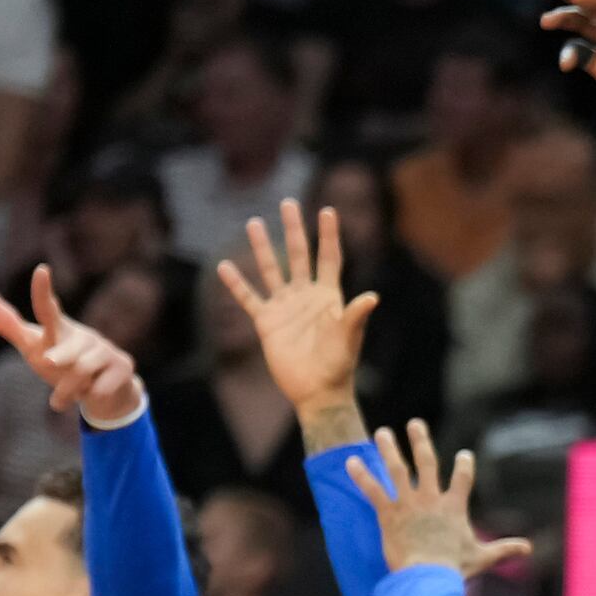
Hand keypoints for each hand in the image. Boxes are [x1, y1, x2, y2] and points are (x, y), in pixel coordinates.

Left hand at [0, 264, 145, 424]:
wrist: (106, 391)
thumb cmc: (62, 363)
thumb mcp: (33, 346)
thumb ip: (8, 324)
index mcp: (60, 329)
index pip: (48, 309)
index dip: (43, 291)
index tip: (41, 271)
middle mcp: (84, 335)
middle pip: (64, 350)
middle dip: (59, 356)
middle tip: (48, 362)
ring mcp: (106, 349)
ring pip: (81, 372)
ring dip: (66, 392)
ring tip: (62, 399)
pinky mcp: (124, 366)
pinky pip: (101, 387)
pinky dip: (89, 398)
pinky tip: (91, 397)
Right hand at [219, 199, 376, 417]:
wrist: (318, 391)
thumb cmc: (338, 364)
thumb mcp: (348, 337)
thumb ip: (355, 315)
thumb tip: (372, 297)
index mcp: (329, 295)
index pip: (328, 258)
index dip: (328, 235)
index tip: (327, 210)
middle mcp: (305, 296)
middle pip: (298, 255)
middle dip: (293, 230)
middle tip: (287, 203)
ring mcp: (285, 307)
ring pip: (271, 270)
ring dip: (261, 247)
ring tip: (253, 222)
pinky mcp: (267, 323)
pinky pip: (249, 299)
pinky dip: (237, 284)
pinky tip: (223, 267)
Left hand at [343, 421, 532, 575]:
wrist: (427, 578)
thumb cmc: (454, 569)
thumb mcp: (481, 558)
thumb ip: (504, 549)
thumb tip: (527, 548)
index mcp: (454, 507)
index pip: (463, 477)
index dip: (465, 464)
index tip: (464, 455)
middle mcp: (431, 499)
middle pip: (426, 462)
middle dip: (420, 441)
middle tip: (415, 423)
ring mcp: (409, 504)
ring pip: (397, 469)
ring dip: (388, 449)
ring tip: (382, 433)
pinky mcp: (389, 514)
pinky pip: (373, 490)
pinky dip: (361, 476)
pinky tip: (351, 462)